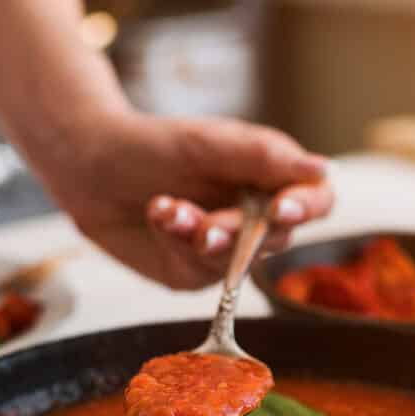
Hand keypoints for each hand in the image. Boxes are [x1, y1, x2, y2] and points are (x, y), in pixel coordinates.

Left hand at [41, 110, 334, 289]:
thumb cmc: (157, 145)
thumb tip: (322, 170)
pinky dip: (176, 240)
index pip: (315, 200)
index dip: (306, 207)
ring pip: (236, 261)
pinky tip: (158, 212)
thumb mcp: (212, 142)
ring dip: (202, 235)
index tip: (282, 209)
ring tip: (167, 208)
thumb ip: (266, 156)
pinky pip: (197, 270)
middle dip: (240, 231)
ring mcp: (224, 251)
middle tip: (206, 224)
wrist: (92, 166)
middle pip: (276, 238)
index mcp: (271, 179)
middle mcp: (255, 219)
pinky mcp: (190, 273)